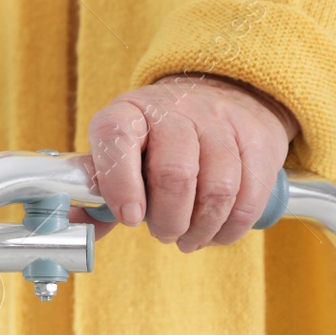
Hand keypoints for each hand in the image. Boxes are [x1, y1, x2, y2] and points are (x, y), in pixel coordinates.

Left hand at [86, 74, 298, 251]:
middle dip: (168, 218)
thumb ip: (98, 192)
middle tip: (162, 233)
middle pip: (175, 171)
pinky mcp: (257, 140)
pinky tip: (215, 232)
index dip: (120, 182)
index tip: (130, 217)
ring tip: (188, 237)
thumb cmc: (159, 139)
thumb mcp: (121, 152)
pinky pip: (250, 196)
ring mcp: (220, 122)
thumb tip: (79, 224)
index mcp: (129, 112)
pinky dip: (231, 227)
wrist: (220, 97)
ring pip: (218, 187)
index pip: (118, 136)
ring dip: (201, 227)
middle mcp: (174, 110)